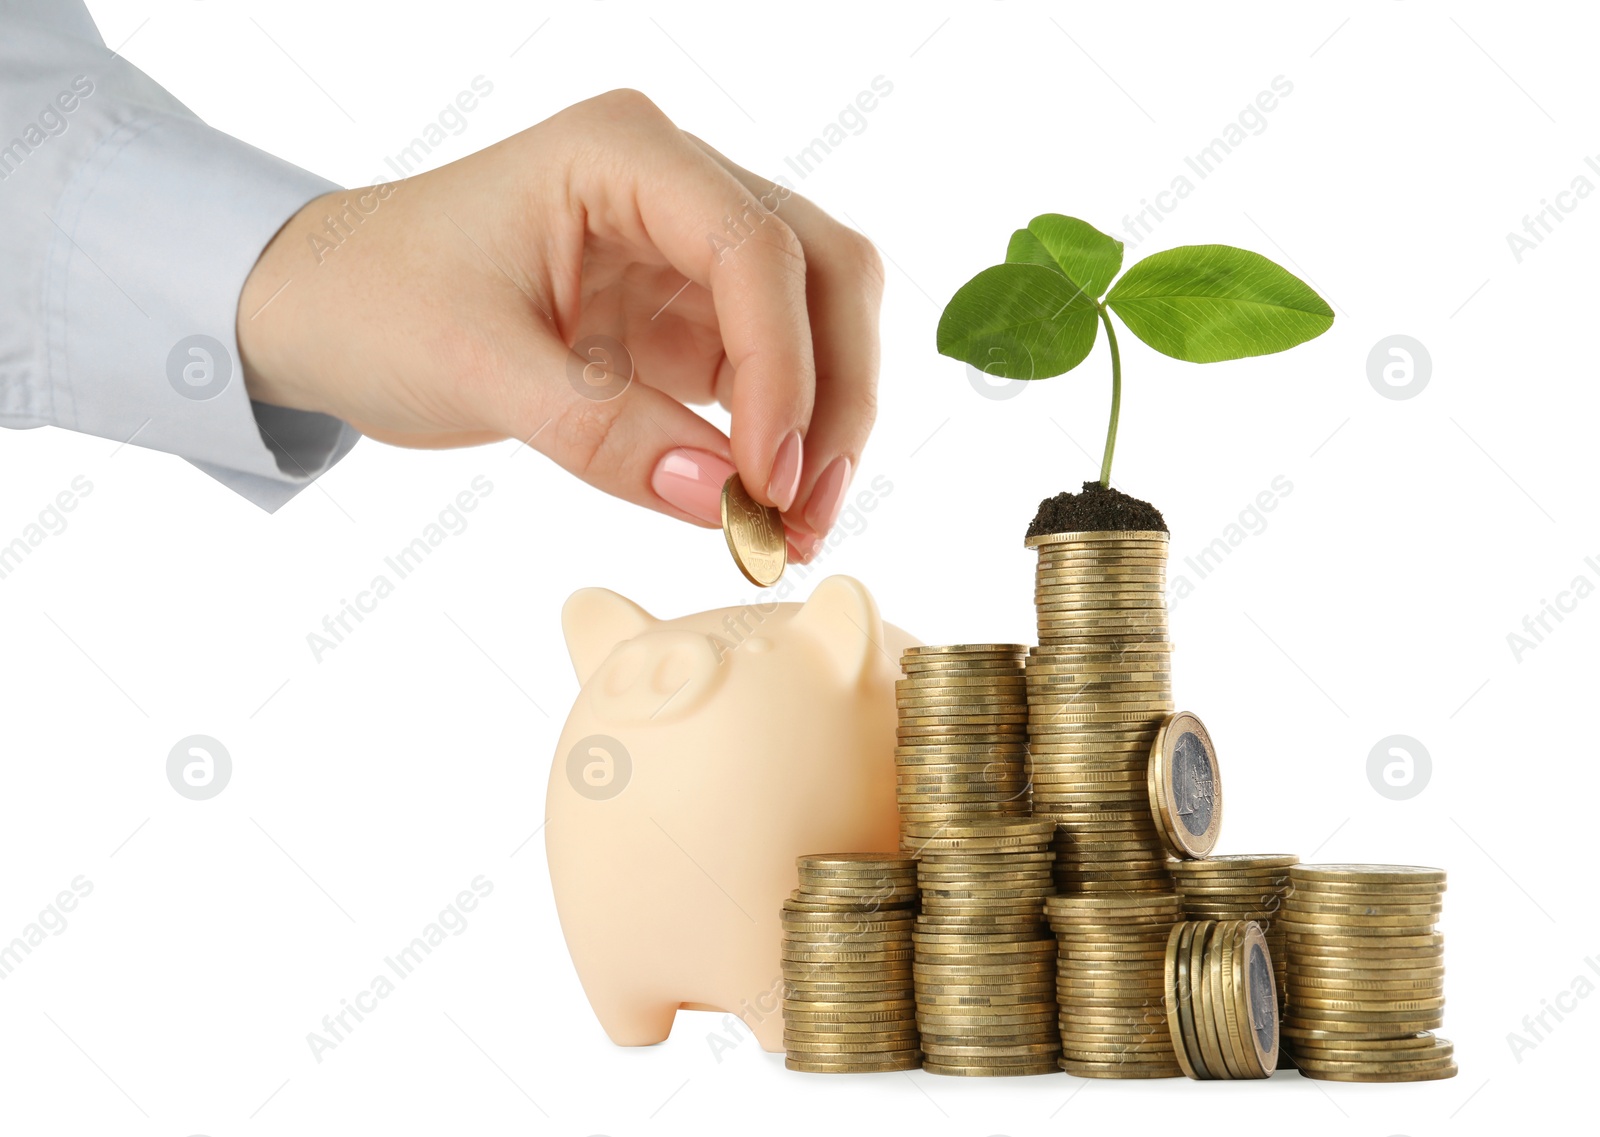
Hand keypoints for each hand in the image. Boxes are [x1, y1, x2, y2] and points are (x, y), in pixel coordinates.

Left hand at [236, 88, 883, 559]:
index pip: (755, 246)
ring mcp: (688, 249)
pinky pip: (772, 372)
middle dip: (834, 395)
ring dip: (825, 425)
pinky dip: (784, 440)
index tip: (767, 477)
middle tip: (806, 510)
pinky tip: (768, 508)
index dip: (784, 367)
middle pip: (823, 270)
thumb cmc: (375, 301)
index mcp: (621, 152)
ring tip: (795, 526)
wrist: (323, 310)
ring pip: (819, 321)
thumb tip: (717, 500)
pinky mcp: (687, 315)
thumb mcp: (476, 368)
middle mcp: (674, 184)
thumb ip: (601, 431)